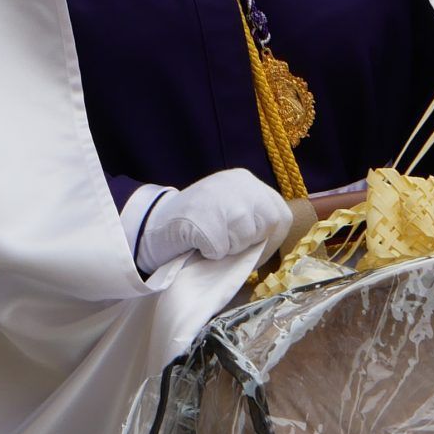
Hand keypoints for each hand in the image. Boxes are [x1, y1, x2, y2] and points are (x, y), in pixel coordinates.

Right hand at [133, 169, 293, 274]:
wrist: (153, 224)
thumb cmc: (195, 223)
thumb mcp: (229, 207)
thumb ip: (252, 217)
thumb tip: (271, 242)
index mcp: (245, 180)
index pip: (280, 214)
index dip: (271, 237)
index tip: (254, 246)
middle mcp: (237, 183)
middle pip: (269, 224)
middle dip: (251, 241)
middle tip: (228, 242)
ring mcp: (220, 199)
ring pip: (246, 237)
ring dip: (230, 248)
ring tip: (211, 240)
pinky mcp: (204, 218)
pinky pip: (221, 249)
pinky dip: (210, 253)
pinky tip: (198, 244)